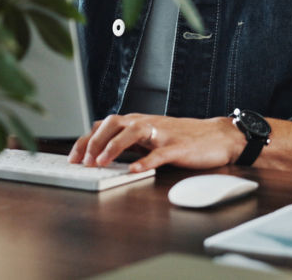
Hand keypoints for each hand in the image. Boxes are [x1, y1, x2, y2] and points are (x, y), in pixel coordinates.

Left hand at [67, 113, 246, 172]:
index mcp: (138, 122)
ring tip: (100, 162)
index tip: (73, 157)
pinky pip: (159, 153)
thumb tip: (103, 153)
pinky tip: (134, 171)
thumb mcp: (151, 137)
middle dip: (94, 141)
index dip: (86, 139)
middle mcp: (147, 123)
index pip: (105, 125)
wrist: (218, 136)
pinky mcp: (177, 147)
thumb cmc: (183, 138)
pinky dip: (145, 162)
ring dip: (113, 146)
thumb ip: (130, 142)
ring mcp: (162, 134)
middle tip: (81, 161)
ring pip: (132, 132)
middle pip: (113, 123)